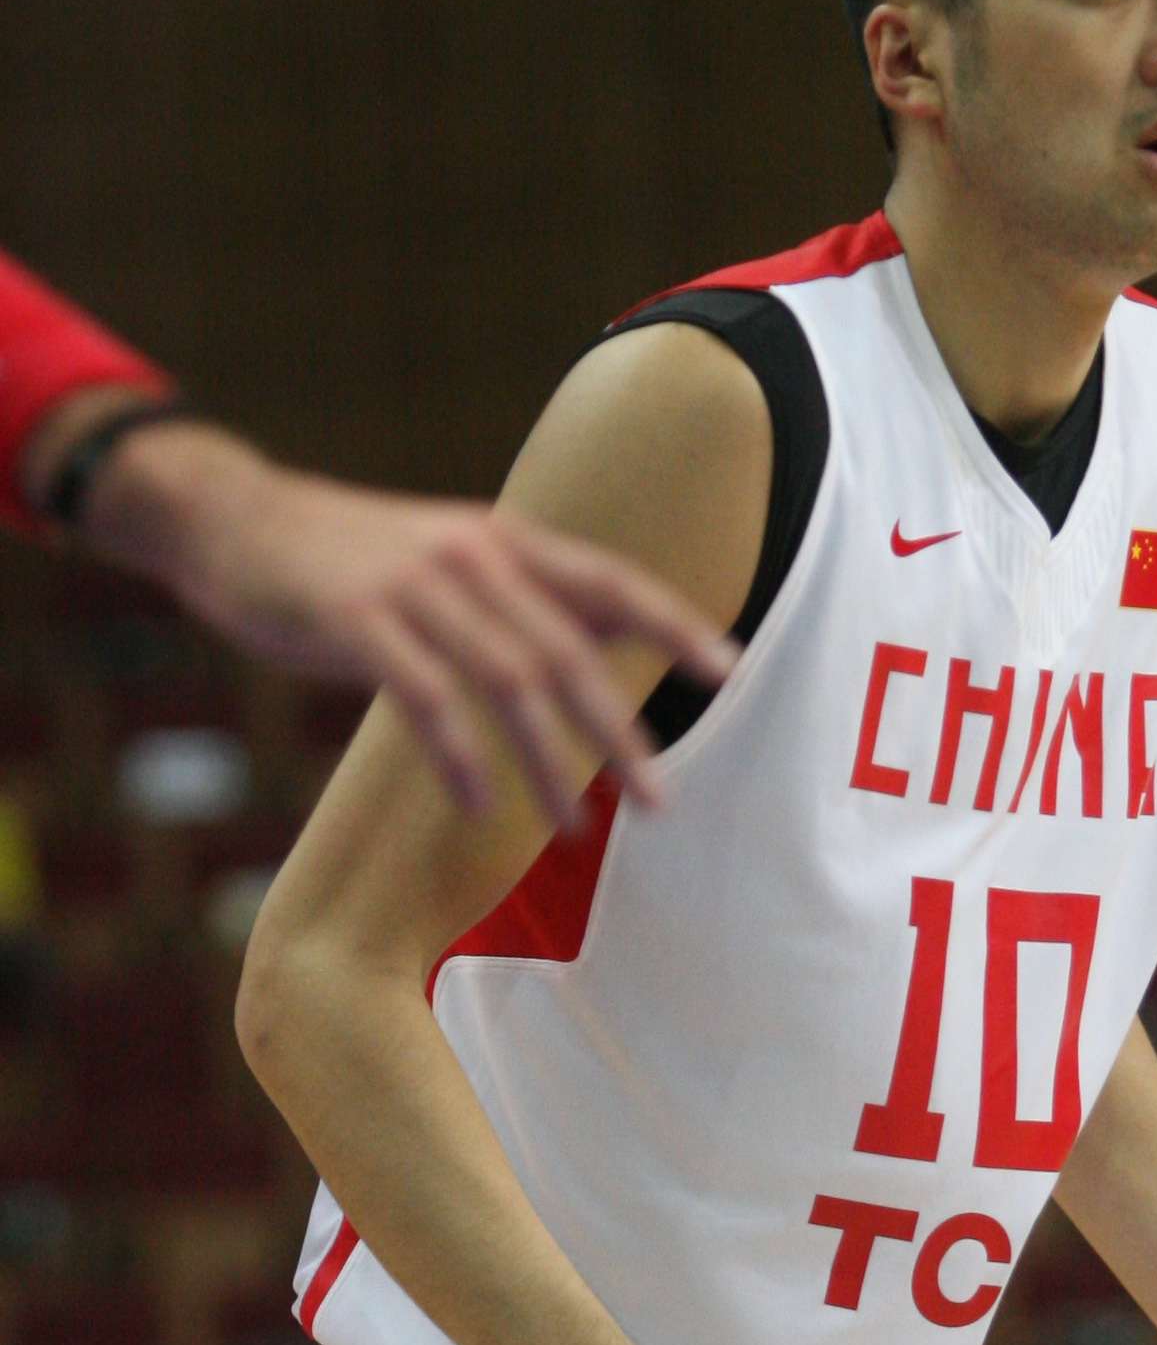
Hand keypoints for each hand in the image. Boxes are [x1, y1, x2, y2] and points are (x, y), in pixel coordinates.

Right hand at [90, 428, 737, 827]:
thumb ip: (522, 595)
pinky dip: (462, 756)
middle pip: (569, 650)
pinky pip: (426, 698)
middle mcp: (474, 556)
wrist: (238, 520)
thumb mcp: (451, 556)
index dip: (674, 620)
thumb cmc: (351, 554)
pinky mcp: (357, 619)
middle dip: (619, 730)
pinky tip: (481, 805)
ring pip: (507, 681)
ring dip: (549, 760)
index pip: (611, 579)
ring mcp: (415, 585)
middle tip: (658, 798)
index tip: (731, 668)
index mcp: (505, 540)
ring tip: (576, 824)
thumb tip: (604, 642)